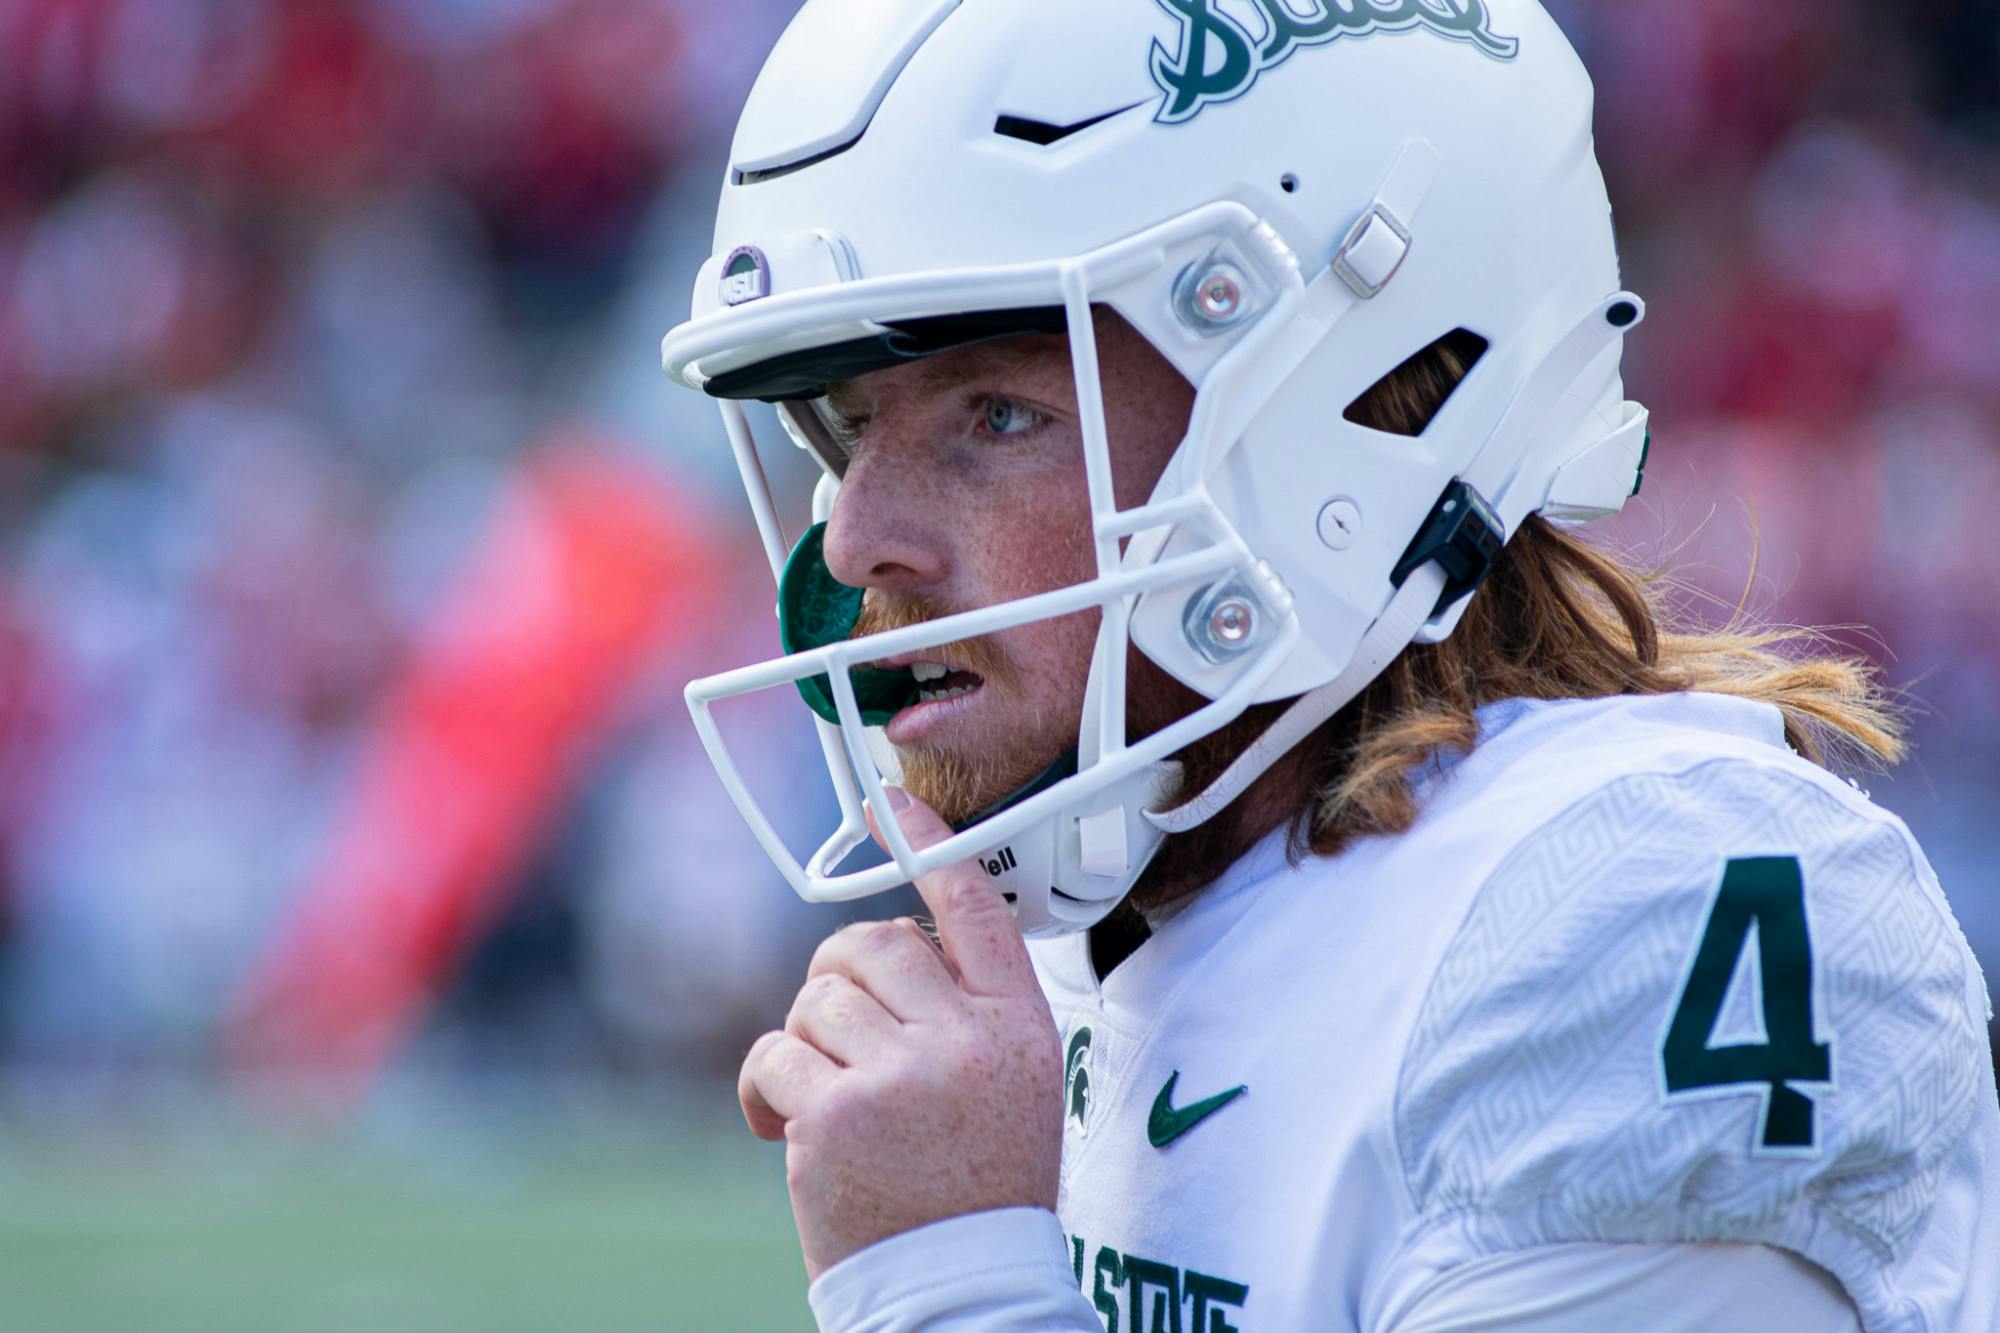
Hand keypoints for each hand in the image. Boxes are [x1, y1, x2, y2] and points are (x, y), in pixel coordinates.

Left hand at [738, 789, 1063, 1280]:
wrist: (959, 1288)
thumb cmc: (976, 1183)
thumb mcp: (1013, 1083)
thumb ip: (965, 1008)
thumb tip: (885, 947)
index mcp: (1018, 1026)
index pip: (974, 909)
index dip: (926, 846)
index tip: (889, 805)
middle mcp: (965, 1040)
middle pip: (871, 945)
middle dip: (837, 982)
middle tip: (839, 1038)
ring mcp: (900, 1075)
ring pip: (815, 999)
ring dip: (804, 1043)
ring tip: (826, 1100)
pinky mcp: (834, 1115)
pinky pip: (771, 1055)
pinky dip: (763, 1088)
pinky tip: (784, 1127)